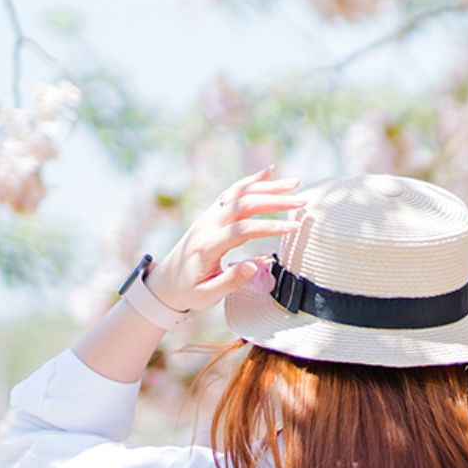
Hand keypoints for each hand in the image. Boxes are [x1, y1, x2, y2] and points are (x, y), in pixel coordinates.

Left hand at [143, 165, 305, 312]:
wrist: (166, 280)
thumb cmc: (189, 291)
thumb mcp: (208, 295)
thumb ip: (231, 280)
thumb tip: (254, 265)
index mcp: (207, 245)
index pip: (242, 230)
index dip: (269, 227)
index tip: (294, 227)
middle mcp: (207, 225)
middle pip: (243, 205)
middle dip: (274, 201)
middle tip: (301, 202)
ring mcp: (209, 216)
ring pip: (239, 194)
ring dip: (267, 187)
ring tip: (294, 183)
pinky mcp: (212, 213)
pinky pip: (232, 192)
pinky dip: (251, 181)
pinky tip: (269, 172)